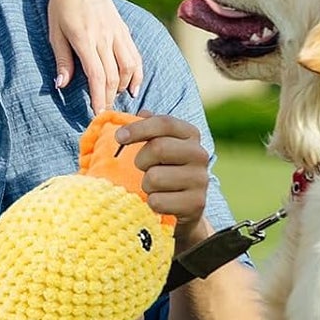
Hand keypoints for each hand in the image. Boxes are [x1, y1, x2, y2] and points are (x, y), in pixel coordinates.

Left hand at [45, 0, 142, 114]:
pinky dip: (137, 72)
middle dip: (109, 98)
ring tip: (116, 98)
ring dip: (124, 86)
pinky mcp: (123, 28)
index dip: (98, 97)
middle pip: (113, 75)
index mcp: (84, 39)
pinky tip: (134, 86)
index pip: (96, 76)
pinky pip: (135, 54)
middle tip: (106, 114)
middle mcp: (104, 36)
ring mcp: (116, 31)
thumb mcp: (55, 32)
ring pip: (128, 66)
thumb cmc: (60, 6)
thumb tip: (61, 85)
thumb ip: (62, 60)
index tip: (98, 114)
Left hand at [115, 112, 209, 244]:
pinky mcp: (196, 203)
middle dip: (142, 160)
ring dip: (146, 185)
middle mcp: (200, 154)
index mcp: (191, 134)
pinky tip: (162, 202)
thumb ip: (150, 127)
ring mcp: (201, 179)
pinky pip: (158, 201)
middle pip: (158, 148)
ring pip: (155, 178)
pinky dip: (152, 203)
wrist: (185, 207)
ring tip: (155, 187)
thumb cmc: (166, 169)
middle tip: (144, 168)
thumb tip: (142, 113)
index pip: (164, 123)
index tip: (119, 138)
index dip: (138, 128)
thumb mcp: (159, 145)